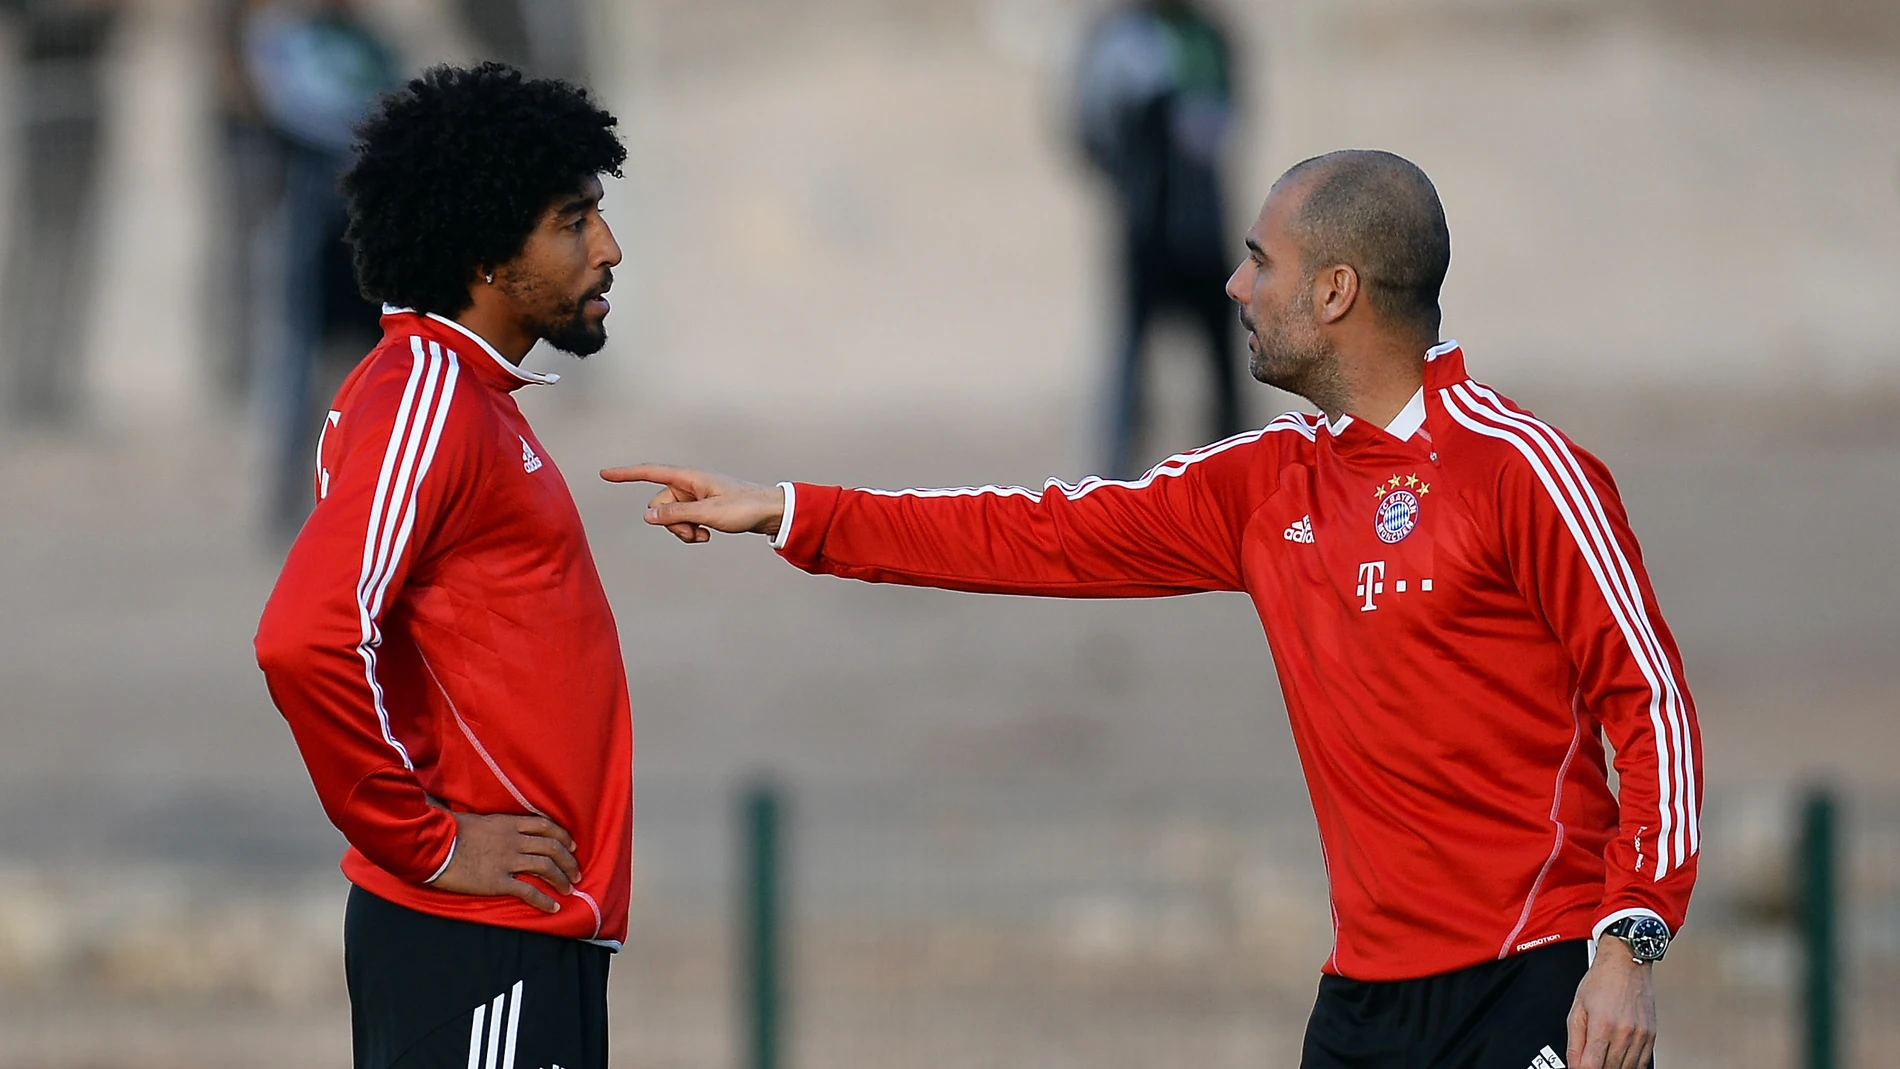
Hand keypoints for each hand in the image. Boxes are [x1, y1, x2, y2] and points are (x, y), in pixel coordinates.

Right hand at [429, 812, 580, 913]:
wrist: (433, 846)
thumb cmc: (450, 832)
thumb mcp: (479, 820)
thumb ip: (496, 825)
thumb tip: (500, 828)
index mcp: (508, 823)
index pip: (545, 826)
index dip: (562, 836)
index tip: (571, 846)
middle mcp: (513, 840)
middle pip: (551, 847)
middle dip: (568, 861)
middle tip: (576, 873)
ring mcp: (507, 860)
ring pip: (546, 867)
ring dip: (561, 879)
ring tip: (569, 889)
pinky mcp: (498, 881)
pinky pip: (528, 891)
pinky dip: (544, 900)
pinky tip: (553, 907)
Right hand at [599, 463, 784, 543]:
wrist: (770, 512)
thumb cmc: (743, 507)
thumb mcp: (707, 514)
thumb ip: (676, 514)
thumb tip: (648, 516)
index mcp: (689, 477)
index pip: (650, 473)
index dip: (626, 474)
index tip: (605, 473)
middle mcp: (689, 484)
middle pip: (660, 504)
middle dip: (670, 523)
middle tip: (694, 533)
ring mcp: (696, 496)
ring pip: (671, 516)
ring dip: (682, 530)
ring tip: (704, 536)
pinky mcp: (702, 507)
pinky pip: (684, 520)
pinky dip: (691, 530)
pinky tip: (708, 535)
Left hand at [1566, 940, 1656, 1068]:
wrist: (1627, 963)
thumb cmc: (1601, 981)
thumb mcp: (1577, 1009)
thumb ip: (1574, 1042)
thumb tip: (1573, 1064)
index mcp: (1602, 1025)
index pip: (1591, 1066)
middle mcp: (1624, 1032)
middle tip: (1589, 1063)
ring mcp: (1640, 1035)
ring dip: (1613, 1068)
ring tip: (1603, 1060)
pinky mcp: (1651, 1035)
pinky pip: (1642, 1062)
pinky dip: (1630, 1066)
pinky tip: (1620, 1061)